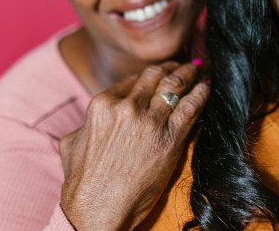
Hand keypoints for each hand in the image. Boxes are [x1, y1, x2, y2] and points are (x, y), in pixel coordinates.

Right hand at [59, 62, 208, 230]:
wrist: (97, 213)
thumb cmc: (82, 184)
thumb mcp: (72, 144)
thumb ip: (85, 124)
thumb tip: (91, 120)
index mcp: (102, 105)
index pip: (133, 80)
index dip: (150, 74)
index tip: (160, 72)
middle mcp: (126, 107)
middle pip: (156, 76)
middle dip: (171, 67)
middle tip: (182, 65)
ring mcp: (149, 121)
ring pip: (175, 85)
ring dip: (189, 74)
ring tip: (197, 69)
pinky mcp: (170, 138)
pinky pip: (191, 107)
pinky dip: (201, 94)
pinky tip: (206, 88)